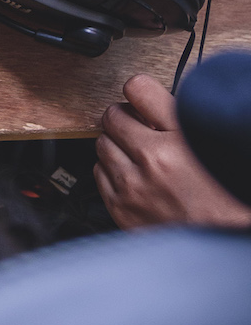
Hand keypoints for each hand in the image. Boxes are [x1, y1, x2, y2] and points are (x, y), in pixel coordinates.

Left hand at [94, 73, 250, 229]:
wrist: (224, 236)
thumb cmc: (223, 190)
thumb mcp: (208, 139)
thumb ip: (177, 114)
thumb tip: (150, 94)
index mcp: (179, 138)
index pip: (138, 88)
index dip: (140, 90)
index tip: (141, 96)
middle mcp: (152, 161)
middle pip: (112, 117)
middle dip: (125, 117)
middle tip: (140, 125)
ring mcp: (133, 187)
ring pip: (101, 144)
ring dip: (116, 143)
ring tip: (137, 151)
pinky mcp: (122, 209)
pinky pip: (99, 174)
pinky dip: (111, 169)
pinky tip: (131, 173)